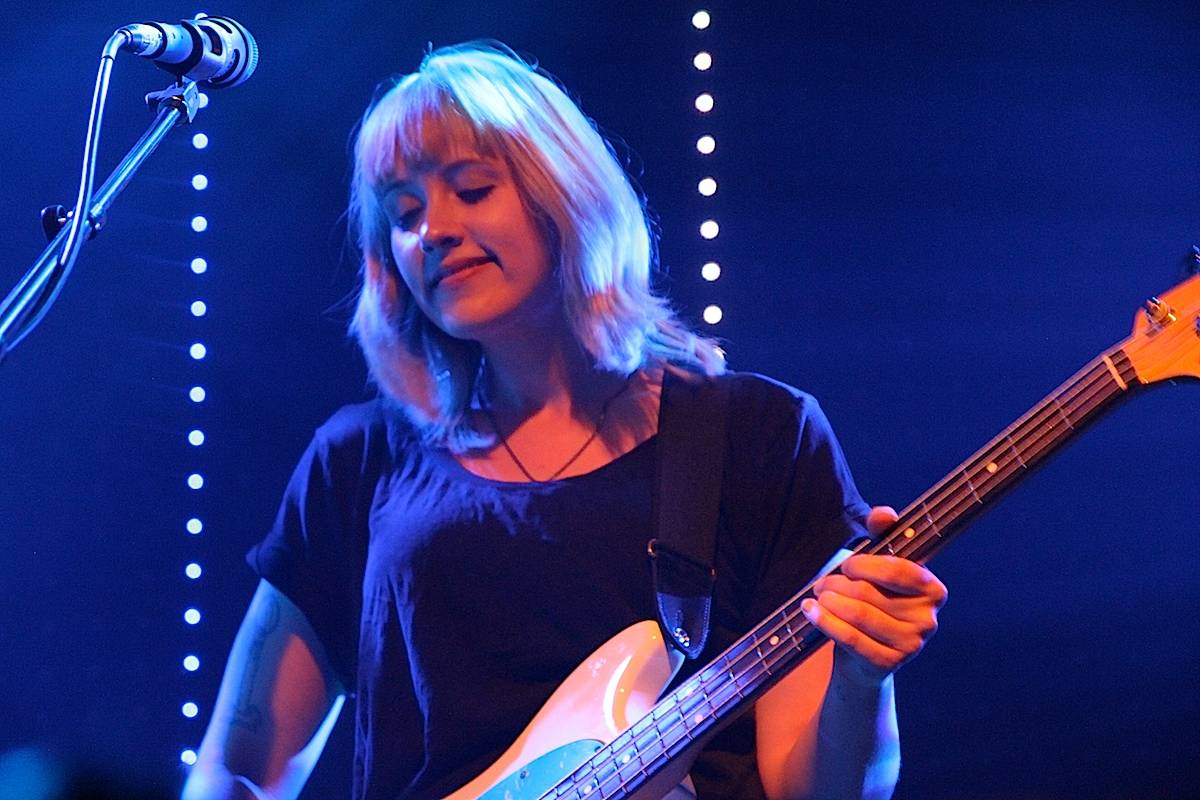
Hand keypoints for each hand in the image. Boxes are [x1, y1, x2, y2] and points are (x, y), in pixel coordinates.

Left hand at [801, 506, 947, 686]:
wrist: (865, 657)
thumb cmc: (873, 602)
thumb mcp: (877, 567)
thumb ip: (882, 534)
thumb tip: (885, 514)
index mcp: (932, 590)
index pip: (898, 570)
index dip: (866, 565)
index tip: (847, 565)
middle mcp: (928, 619)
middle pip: (870, 593)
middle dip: (838, 583)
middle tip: (822, 583)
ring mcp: (911, 644)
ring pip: (859, 615)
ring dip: (830, 601)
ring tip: (818, 596)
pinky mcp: (889, 664)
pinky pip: (850, 638)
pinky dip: (826, 622)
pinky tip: (811, 612)